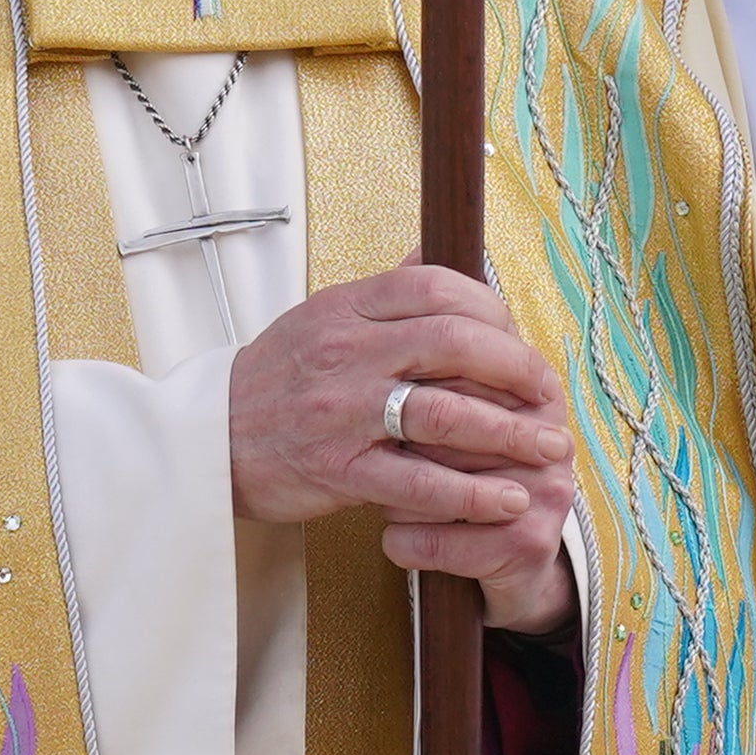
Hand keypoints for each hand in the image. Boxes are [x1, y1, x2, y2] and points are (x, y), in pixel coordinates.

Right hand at [230, 265, 577, 632]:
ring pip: (445, 413)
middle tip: (547, 391)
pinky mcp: (339, 471)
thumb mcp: (318, 318)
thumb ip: (381, 294)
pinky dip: (471, 494)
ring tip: (550, 447)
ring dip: (511, 433)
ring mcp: (343, 414)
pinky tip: (507, 499)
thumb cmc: (272, 383)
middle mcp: (346, 354)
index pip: (433, 286)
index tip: (514, 337)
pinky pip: (419, 483)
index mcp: (344, 310)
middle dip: (516, 367)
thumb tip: (431, 255)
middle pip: (452, 342)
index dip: (489, 308)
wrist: (206, 443)